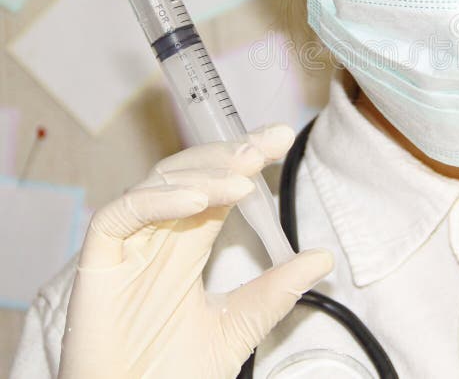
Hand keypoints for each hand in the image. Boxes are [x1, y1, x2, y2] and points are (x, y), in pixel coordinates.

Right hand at [58, 124, 333, 378]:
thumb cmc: (173, 376)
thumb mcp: (238, 326)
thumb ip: (275, 291)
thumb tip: (324, 257)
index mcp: (186, 248)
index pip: (218, 189)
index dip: (246, 160)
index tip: (282, 139)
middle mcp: (157, 239)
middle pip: (190, 176)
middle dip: (229, 154)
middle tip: (269, 142)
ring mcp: (126, 248)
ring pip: (158, 185)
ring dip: (203, 175)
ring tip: (244, 176)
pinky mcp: (97, 263)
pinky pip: (120, 215)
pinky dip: (158, 201)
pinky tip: (200, 201)